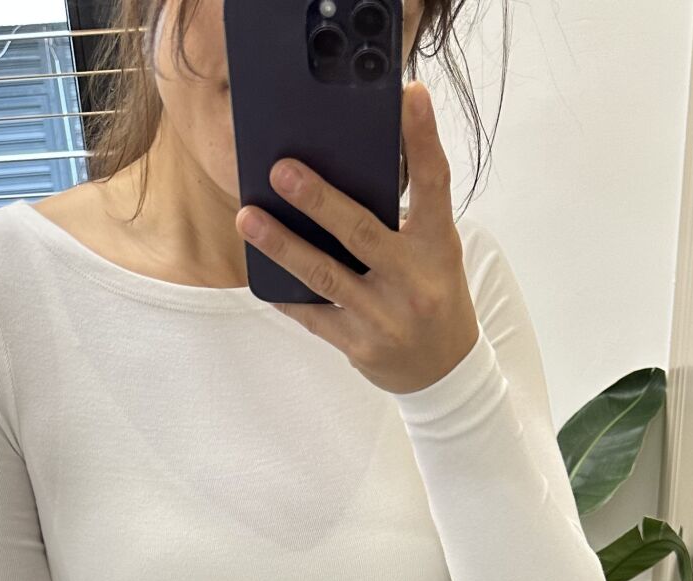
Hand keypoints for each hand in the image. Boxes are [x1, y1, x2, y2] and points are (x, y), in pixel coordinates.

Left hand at [234, 79, 480, 396]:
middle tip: (281, 170)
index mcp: (438, 246)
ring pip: (325, 276)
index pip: (434, 184)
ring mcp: (384, 317)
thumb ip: (402, 216)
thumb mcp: (434, 252)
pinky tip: (259, 273)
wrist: (443, 371)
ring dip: (283, 245)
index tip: (411, 97)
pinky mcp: (359, 346)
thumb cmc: (430, 294)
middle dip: (319, 200)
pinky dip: (285, 293)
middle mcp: (413, 280)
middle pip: (362, 232)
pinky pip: (312, 316)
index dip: (423, 139)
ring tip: (250, 218)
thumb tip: (341, 171)